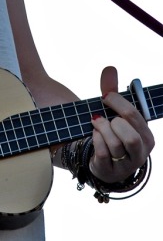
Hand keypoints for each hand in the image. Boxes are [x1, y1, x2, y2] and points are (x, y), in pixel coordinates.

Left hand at [89, 66, 154, 183]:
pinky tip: (93, 135)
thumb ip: (111, 91)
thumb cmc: (111, 131)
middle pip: (131, 135)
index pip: (135, 115)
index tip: (104, 97)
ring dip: (101, 129)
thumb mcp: (113, 112)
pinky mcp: (110, 172)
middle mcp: (141, 152)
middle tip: (101, 115)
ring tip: (95, 124)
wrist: (98, 157)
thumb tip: (110, 68)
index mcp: (146, 135)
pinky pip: (103, 153)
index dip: (117, 102)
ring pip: (116, 144)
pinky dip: (96, 140)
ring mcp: (126, 164)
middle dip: (112, 121)